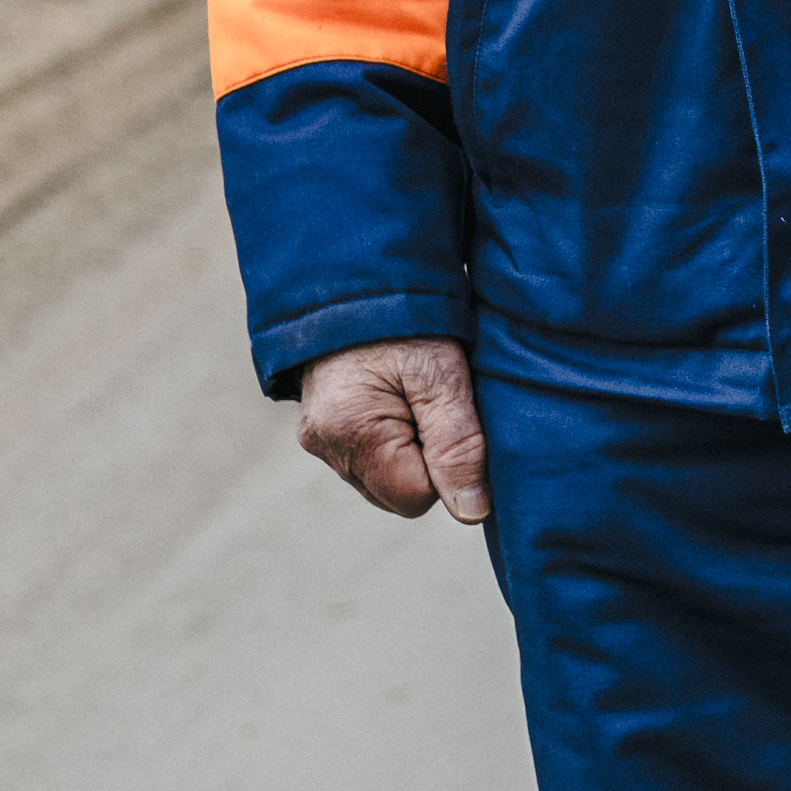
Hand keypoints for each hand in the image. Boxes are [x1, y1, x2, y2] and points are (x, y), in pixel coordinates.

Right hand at [296, 335, 491, 523]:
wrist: (357, 278)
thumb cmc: (405, 320)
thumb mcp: (443, 376)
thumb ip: (459, 445)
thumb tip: (472, 511)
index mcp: (351, 433)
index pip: (417, 496)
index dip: (448, 466)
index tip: (451, 417)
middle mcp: (325, 446)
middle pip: (398, 494)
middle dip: (428, 461)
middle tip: (435, 404)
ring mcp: (319, 441)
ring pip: (384, 480)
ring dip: (409, 451)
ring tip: (415, 397)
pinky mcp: (320, 432)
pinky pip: (368, 461)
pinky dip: (390, 441)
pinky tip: (398, 402)